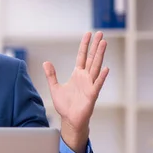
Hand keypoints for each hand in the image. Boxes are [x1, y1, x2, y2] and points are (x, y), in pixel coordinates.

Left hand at [43, 31, 109, 152]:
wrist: (69, 119)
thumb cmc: (65, 105)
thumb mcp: (54, 87)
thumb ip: (51, 75)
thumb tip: (46, 62)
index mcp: (77, 74)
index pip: (82, 56)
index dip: (85, 45)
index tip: (88, 34)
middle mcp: (85, 77)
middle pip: (91, 58)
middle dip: (95, 46)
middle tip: (100, 33)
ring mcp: (90, 85)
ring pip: (96, 67)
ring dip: (100, 55)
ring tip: (104, 43)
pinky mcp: (92, 94)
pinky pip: (97, 84)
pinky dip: (102, 76)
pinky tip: (106, 68)